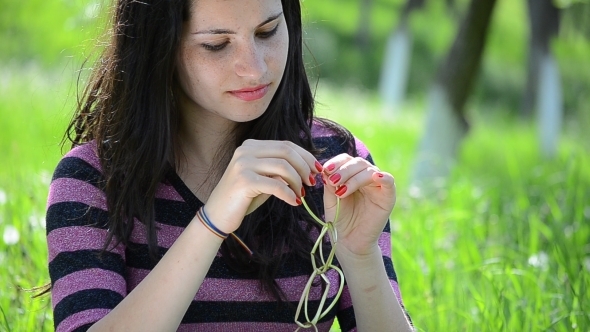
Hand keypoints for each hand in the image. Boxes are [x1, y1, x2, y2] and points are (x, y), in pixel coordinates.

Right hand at [204, 139, 321, 232]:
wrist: (217, 216)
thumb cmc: (243, 198)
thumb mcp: (264, 179)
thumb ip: (280, 170)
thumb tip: (307, 167)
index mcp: (251, 146)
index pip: (285, 145)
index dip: (305, 156)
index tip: (317, 169)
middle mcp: (246, 150)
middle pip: (286, 152)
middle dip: (304, 167)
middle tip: (312, 182)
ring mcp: (243, 164)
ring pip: (283, 167)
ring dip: (298, 182)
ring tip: (302, 195)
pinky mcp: (244, 180)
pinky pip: (276, 185)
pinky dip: (289, 194)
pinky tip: (294, 202)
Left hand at [321, 154, 395, 256]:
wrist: (350, 242)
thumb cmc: (340, 219)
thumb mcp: (330, 200)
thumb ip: (330, 185)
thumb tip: (327, 170)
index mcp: (351, 175)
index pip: (346, 160)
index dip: (336, 162)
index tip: (325, 171)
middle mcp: (365, 177)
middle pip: (358, 163)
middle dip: (344, 170)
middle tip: (333, 182)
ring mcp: (377, 186)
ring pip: (370, 171)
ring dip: (354, 178)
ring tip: (341, 192)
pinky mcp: (388, 196)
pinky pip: (389, 182)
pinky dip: (384, 177)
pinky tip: (375, 177)